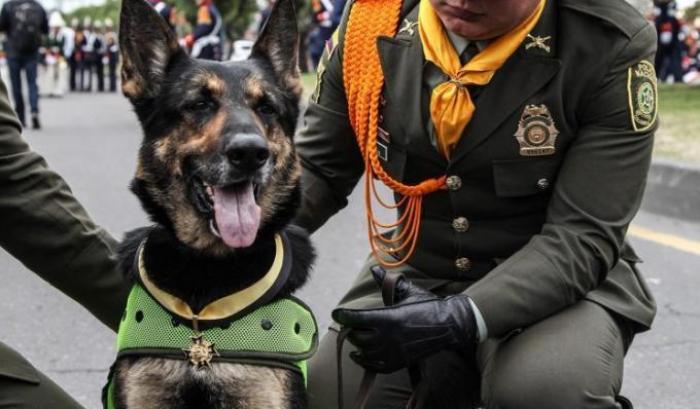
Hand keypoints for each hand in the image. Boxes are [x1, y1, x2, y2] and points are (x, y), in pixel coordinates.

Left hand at [332, 267, 476, 372]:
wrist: (449, 324)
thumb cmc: (428, 305)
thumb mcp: (407, 291)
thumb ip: (387, 282)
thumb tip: (374, 269)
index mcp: (388, 317)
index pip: (356, 318)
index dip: (343, 315)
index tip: (337, 313)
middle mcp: (388, 336)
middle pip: (357, 336)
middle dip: (351, 329)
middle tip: (350, 324)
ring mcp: (394, 351)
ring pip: (364, 352)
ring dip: (357, 345)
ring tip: (356, 337)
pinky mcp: (400, 362)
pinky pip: (375, 366)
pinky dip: (364, 362)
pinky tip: (359, 355)